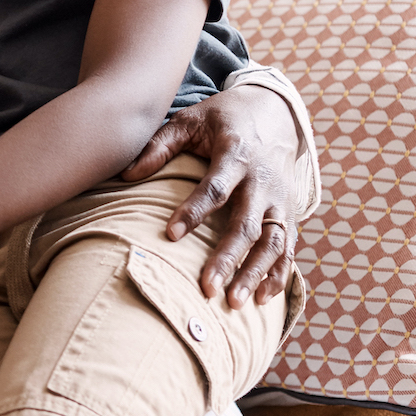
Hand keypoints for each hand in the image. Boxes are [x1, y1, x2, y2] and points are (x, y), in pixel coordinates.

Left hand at [123, 84, 302, 306]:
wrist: (273, 112)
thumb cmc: (221, 119)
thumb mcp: (189, 120)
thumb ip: (159, 145)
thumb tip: (126, 176)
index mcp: (236, 154)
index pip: (214, 188)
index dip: (193, 212)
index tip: (170, 236)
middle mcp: (262, 180)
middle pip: (247, 224)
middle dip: (228, 258)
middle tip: (206, 288)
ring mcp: (280, 200)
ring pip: (273, 242)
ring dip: (256, 274)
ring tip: (234, 303)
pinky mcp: (289, 213)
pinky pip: (288, 248)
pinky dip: (279, 275)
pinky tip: (263, 300)